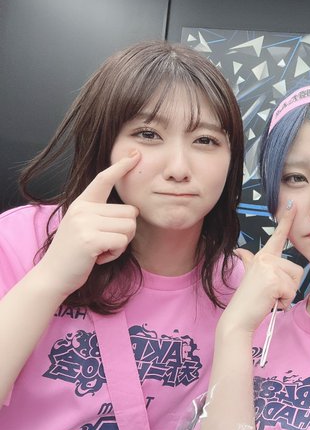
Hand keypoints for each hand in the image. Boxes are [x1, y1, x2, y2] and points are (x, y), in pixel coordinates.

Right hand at [39, 151, 140, 295]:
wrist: (53, 275)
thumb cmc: (76, 253)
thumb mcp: (85, 226)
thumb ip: (101, 215)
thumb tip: (132, 211)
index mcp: (82, 203)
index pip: (103, 179)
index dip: (121, 167)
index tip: (135, 155)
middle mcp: (82, 208)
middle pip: (130, 212)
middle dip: (126, 231)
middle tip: (104, 242)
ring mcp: (85, 223)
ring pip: (129, 227)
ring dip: (121, 244)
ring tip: (100, 249)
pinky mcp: (90, 239)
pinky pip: (122, 242)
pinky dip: (116, 253)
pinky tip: (98, 257)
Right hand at [227, 201, 303, 333]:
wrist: (238, 317)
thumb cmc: (248, 300)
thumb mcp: (250, 275)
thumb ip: (248, 261)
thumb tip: (240, 251)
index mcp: (262, 256)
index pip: (277, 236)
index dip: (287, 220)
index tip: (294, 205)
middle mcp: (264, 258)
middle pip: (296, 270)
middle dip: (289, 287)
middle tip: (270, 293)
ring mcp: (268, 268)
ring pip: (295, 281)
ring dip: (286, 295)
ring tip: (269, 297)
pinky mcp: (274, 280)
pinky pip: (291, 292)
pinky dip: (283, 302)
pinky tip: (270, 302)